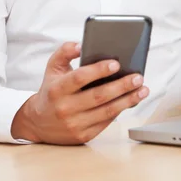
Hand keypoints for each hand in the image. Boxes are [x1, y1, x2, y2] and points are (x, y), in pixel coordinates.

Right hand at [11, 41, 149, 144]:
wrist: (37, 123)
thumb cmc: (51, 90)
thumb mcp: (52, 68)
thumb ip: (65, 52)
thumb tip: (80, 44)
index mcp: (57, 89)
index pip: (79, 78)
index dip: (98, 70)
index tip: (116, 63)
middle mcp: (65, 108)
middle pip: (98, 96)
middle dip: (121, 86)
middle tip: (138, 77)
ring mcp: (74, 124)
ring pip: (106, 111)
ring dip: (128, 100)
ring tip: (142, 90)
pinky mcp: (83, 136)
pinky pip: (106, 122)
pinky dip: (120, 110)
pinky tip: (131, 100)